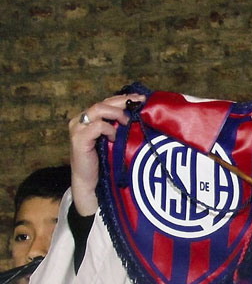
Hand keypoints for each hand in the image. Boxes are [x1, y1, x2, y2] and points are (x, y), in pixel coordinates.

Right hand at [69, 93, 144, 214]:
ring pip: (99, 109)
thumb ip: (119, 127)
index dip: (124, 99)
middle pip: (103, 102)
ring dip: (116, 113)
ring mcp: (77, 128)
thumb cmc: (104, 163)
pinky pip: (97, 126)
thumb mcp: (113, 141)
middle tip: (140, 103)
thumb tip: (139, 114)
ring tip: (127, 122)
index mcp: (89, 119)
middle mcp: (80, 120)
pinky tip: (115, 137)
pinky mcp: (79, 139)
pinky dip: (109, 129)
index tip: (141, 99)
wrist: (91, 184)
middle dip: (124, 102)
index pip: (106, 102)